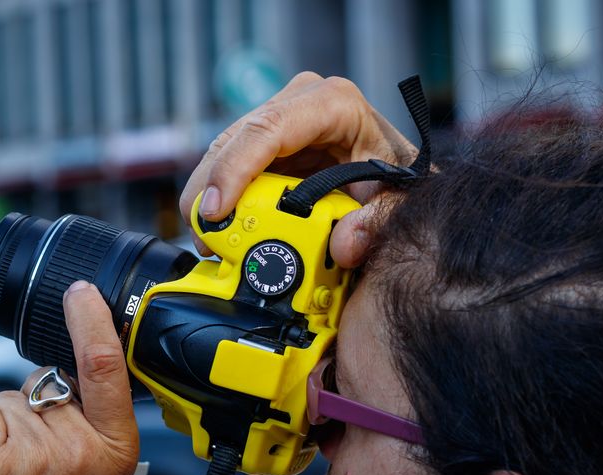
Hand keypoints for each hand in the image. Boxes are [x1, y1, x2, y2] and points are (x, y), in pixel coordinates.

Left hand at [0, 281, 138, 474]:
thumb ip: (91, 431)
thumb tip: (68, 382)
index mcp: (115, 449)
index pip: (109, 368)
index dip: (93, 322)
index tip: (83, 294)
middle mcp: (78, 448)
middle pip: (42, 386)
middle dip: (27, 410)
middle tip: (25, 458)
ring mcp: (33, 454)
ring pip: (2, 402)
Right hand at [179, 72, 415, 267]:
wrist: (399, 174)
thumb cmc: (398, 179)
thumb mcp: (399, 199)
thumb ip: (378, 222)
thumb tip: (345, 245)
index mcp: (333, 103)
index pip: (270, 129)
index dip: (235, 169)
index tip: (217, 211)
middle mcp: (300, 100)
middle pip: (235, 139)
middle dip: (211, 189)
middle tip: (203, 238)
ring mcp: (279, 116)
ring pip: (224, 152)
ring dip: (209, 197)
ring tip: (207, 242)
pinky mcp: (266, 139)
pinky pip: (231, 165)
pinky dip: (222, 199)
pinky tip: (220, 229)